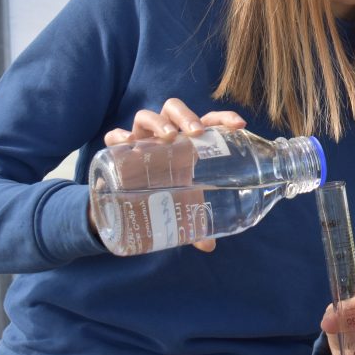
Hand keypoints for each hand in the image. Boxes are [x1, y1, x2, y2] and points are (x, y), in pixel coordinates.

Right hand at [97, 97, 246, 252]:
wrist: (127, 201)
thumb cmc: (164, 194)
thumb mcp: (182, 205)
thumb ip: (195, 223)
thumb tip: (209, 245)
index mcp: (189, 141)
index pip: (209, 121)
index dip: (224, 118)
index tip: (240, 124)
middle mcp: (166, 134)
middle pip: (175, 109)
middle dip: (187, 116)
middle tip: (196, 132)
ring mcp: (142, 139)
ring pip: (147, 116)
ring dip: (159, 122)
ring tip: (168, 136)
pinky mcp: (119, 149)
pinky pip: (115, 135)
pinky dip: (119, 135)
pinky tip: (127, 142)